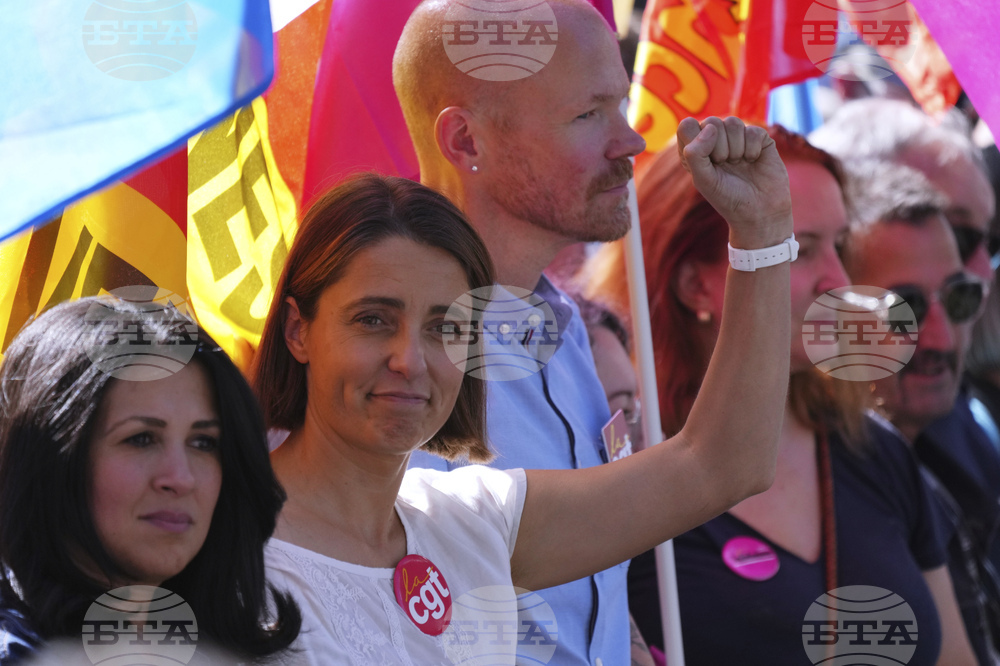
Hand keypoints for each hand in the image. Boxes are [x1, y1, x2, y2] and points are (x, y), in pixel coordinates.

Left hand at [677, 116, 792, 247]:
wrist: (759, 211)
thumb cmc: (727, 198)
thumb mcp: (703, 180)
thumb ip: (695, 154)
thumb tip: (710, 127)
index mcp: (696, 149)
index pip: (687, 126)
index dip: (696, 140)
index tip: (706, 162)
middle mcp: (715, 139)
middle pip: (711, 122)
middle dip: (718, 148)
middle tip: (724, 165)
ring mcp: (737, 137)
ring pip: (732, 122)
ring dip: (736, 149)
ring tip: (739, 164)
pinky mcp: (759, 138)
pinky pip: (752, 130)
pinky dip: (752, 149)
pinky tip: (753, 161)